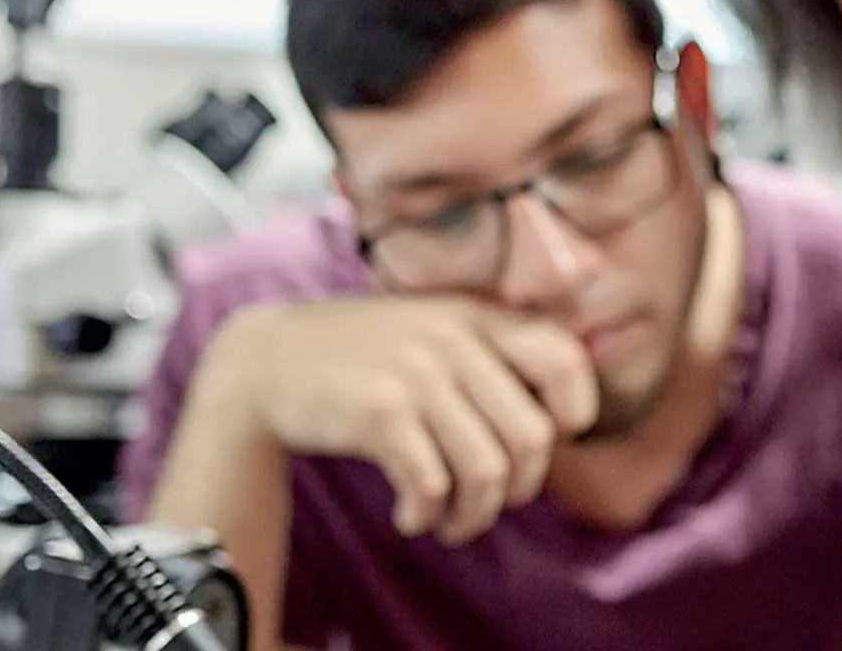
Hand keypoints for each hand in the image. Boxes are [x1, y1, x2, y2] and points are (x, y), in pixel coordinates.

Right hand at [201, 296, 597, 543]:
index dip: (574, 410)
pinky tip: (412, 516)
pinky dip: (428, 515)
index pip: (565, 357)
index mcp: (479, 318)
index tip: (549, 438)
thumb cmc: (368, 358)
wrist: (268, 359)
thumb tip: (560, 428)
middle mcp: (455, 341)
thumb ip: (495, 359)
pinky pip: (432, 485)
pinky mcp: (379, 413)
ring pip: (487, 472)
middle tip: (491, 501)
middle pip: (532, 438)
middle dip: (520, 488)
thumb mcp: (437, 330)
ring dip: (473, 516)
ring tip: (450, 522)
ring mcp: (417, 376)